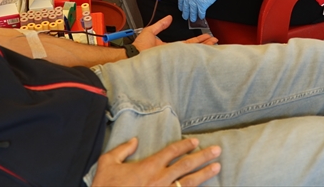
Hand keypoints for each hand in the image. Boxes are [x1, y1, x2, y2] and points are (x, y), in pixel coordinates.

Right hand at [92, 137, 220, 186]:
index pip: (171, 152)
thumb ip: (122, 149)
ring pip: (189, 183)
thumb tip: (134, 141)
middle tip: (217, 150)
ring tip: (217, 167)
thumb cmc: (105, 186)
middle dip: (203, 157)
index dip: (185, 145)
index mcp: (149, 166)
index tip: (195, 141)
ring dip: (204, 174)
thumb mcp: (107, 163)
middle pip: (186, 165)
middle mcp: (160, 179)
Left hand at [134, 15, 217, 50]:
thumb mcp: (151, 31)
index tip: (207, 36)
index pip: (188, 43)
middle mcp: (174, 53)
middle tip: (215, 40)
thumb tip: (169, 17)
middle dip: (205, 44)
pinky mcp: (173, 60)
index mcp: (171, 47)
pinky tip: (203, 52)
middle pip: (193, 48)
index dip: (198, 39)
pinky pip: (186, 56)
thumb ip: (161, 24)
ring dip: (203, 48)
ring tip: (214, 44)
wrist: (133, 55)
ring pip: (192, 52)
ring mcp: (174, 57)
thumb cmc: (139, 48)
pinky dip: (195, 55)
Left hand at [177, 0, 221, 21]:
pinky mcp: (203, 5)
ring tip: (192, 19)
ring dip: (192, 17)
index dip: (180, 4)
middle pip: (185, 7)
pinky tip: (201, 17)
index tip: (181, 7)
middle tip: (185, 16)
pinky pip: (201, 12)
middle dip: (185, 13)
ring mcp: (195, 1)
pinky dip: (201, 15)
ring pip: (192, 12)